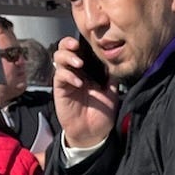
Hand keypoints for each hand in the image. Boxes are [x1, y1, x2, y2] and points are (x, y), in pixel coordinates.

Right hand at [52, 36, 117, 150]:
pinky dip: (68, 76)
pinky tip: (79, 83)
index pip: (80, 50)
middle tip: (76, 46)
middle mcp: (75, 72)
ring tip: (79, 64)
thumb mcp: (112, 93)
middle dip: (68, 44)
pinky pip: (59, 76)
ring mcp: (66, 79)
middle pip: (64, 49)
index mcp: (87, 71)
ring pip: (58, 58)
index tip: (88, 41)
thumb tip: (115, 62)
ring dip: (67, 57)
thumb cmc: (102, 113)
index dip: (81, 43)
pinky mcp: (60, 89)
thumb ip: (112, 78)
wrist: (93, 133)